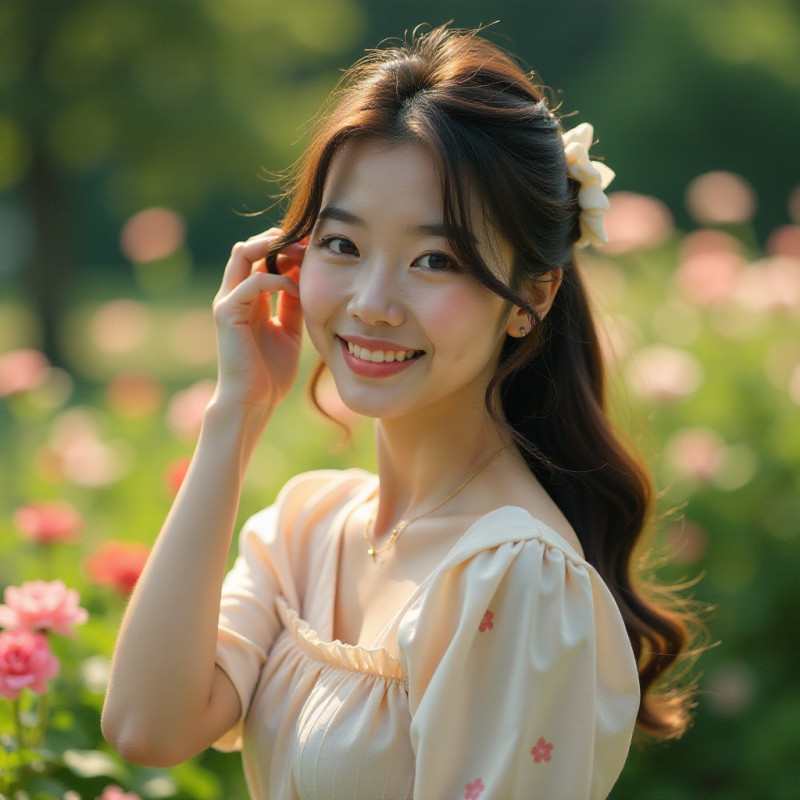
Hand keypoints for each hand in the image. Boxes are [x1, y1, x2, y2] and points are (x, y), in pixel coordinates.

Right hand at [211, 228, 305, 409]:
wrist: (254, 401)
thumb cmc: (270, 372)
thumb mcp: (289, 330)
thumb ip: (292, 304)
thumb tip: (304, 278)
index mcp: (249, 298)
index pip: (263, 257)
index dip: (288, 247)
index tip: (315, 247)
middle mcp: (235, 294)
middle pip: (251, 247)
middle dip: (280, 239)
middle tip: (308, 243)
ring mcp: (228, 301)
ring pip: (244, 253)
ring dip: (274, 248)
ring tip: (301, 255)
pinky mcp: (227, 312)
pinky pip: (251, 282)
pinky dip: (277, 279)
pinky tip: (296, 289)